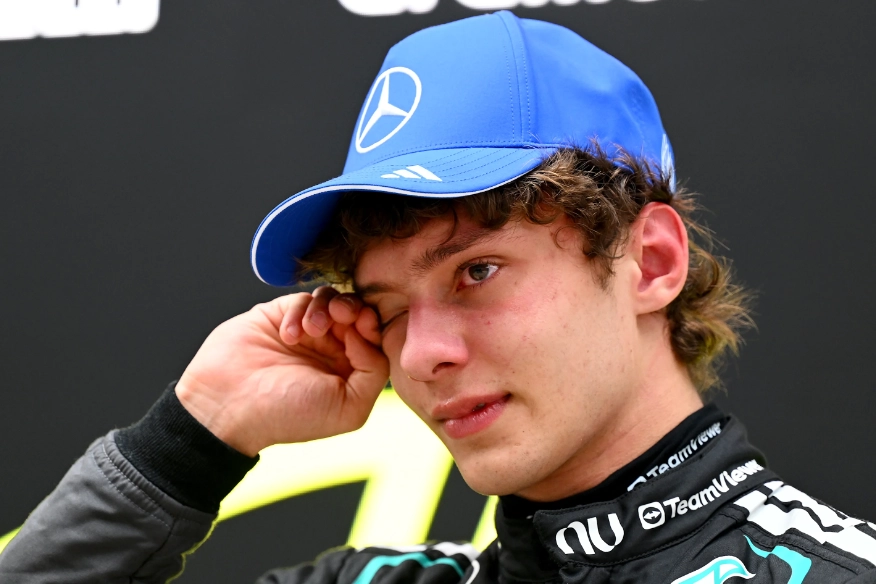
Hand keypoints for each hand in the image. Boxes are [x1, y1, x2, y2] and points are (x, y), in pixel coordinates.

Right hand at [175, 287, 388, 456]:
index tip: (362, 325)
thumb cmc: (287, 414)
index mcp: (349, 372)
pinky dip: (300, 312)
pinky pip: (301, 299)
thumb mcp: (347, 408)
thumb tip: (366, 336)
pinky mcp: (279, 316)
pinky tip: (289, 335)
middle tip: (342, 315)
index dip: (373, 325)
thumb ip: (373, 372)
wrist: (228, 405)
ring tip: (313, 328)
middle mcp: (329, 350)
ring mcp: (305, 332)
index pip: (374, 337)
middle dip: (353, 308)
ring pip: (331, 300)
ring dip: (327, 307)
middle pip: (356, 313)